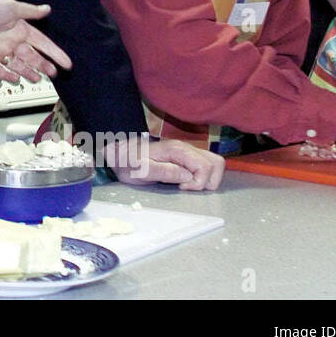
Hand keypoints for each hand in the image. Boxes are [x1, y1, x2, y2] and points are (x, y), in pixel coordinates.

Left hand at [0, 0, 71, 82]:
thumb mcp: (12, 8)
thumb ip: (31, 11)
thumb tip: (48, 9)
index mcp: (19, 29)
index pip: (42, 43)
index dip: (54, 53)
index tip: (67, 62)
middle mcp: (11, 41)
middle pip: (32, 57)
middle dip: (44, 66)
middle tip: (55, 74)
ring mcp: (0, 52)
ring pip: (19, 66)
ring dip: (29, 72)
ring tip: (39, 79)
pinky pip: (0, 71)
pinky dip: (8, 77)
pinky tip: (16, 80)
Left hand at [108, 137, 224, 189]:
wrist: (119, 155)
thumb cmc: (128, 163)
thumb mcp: (140, 170)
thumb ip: (164, 172)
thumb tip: (187, 176)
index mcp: (177, 149)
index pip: (205, 166)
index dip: (198, 182)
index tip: (181, 187)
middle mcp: (186, 148)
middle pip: (216, 163)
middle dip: (208, 181)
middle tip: (187, 187)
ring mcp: (187, 153)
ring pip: (214, 163)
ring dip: (208, 179)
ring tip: (188, 185)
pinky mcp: (186, 159)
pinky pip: (205, 166)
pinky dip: (203, 176)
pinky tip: (186, 182)